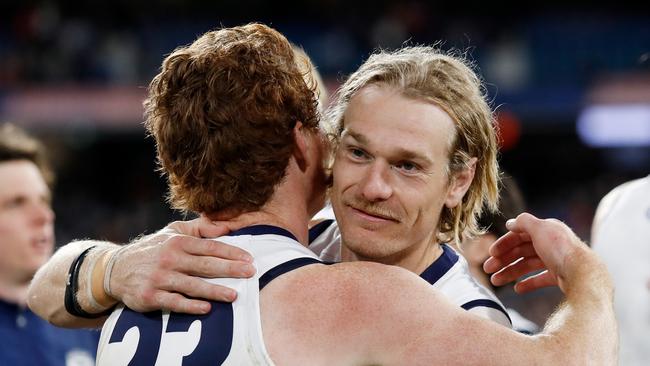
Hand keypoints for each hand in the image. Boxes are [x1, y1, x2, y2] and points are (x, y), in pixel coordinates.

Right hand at [109, 217, 255, 313]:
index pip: (210, 246)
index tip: (249, 258)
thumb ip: (200, 228)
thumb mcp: (173, 231)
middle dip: (230, 269)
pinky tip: (206, 308)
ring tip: (233, 295)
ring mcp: (160, 278)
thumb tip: (227, 226)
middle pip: (205, 265)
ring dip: (214, 291)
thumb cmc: (153, 249)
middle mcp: (170, 258)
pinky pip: (174, 302)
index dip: (231, 252)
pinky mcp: (150, 296)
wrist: (116, 269)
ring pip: (192, 285)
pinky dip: (190, 306)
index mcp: (178, 242)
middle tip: (250, 273)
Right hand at [483, 213, 588, 293]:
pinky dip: (528, 283)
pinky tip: (518, 289)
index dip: (504, 243)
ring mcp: (555, 261)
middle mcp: (550, 244)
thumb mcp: (540, 228)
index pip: (519, 235)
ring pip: (527, 265)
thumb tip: (511, 222)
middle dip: (503, 260)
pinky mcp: (560, 276)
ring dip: (510, 272)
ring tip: (496, 282)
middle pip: (521, 251)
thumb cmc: (561, 250)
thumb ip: (523, 222)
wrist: (584, 274)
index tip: (491, 253)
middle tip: (488, 270)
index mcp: (546, 230)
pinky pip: (539, 279)